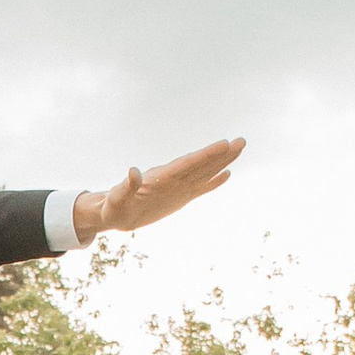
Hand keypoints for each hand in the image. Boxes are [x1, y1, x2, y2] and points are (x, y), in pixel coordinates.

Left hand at [69, 141, 244, 242]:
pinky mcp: (178, 198)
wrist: (113, 213)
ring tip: (238, 149)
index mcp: (161, 178)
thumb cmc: (113, 206)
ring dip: (221, 162)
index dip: (206, 155)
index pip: (187, 164)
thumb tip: (133, 172)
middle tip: (241, 141)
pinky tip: (227, 174)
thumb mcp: (117, 199)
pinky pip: (200, 188)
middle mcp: (172, 179)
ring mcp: (177, 187)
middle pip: (201, 164)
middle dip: (221, 154)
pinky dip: (213, 182)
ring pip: (204, 172)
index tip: (224, 144)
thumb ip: (126, 187)